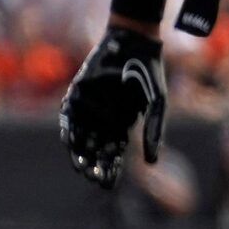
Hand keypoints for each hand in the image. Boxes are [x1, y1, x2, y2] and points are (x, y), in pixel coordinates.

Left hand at [59, 25, 166, 189]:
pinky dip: (71, 131)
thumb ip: (154, 131)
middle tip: (94, 181)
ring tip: (82, 169)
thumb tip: (152, 163)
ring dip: (81, 153)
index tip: (108, 186)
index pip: (115, 153)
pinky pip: (70, 117)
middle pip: (97, 149)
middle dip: (95, 166)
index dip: (112, 169)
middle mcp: (104, 118)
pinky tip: (72, 145)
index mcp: (123, 123)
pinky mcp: (77, 94)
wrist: (133, 43)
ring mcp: (90, 107)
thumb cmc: (148, 73)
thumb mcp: (158, 104)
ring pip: (82, 137)